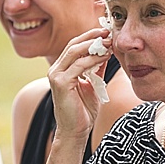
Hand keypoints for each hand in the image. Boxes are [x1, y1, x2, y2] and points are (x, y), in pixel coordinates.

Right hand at [47, 27, 112, 143]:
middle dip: (92, 37)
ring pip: (74, 52)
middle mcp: (55, 70)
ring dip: (94, 46)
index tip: (106, 32)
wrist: (76, 131)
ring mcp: (56, 76)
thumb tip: (107, 52)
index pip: (74, 46)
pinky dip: (93, 59)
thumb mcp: (93, 85)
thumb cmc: (83, 111)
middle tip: (108, 32)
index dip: (90, 37)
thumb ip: (96, 69)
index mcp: (62, 69)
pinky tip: (105, 57)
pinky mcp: (60, 83)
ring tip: (109, 42)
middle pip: (73, 45)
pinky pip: (78, 66)